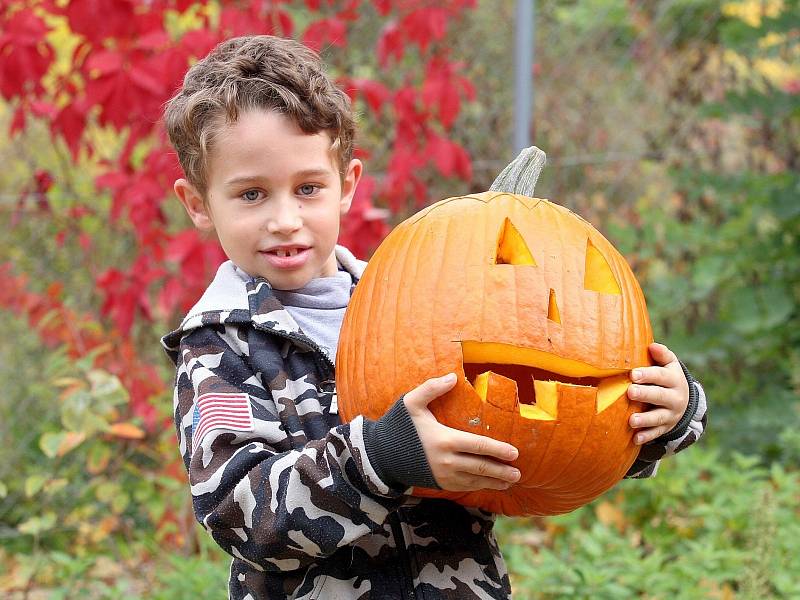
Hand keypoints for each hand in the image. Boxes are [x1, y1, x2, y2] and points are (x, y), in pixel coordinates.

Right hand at [403, 373, 520, 490]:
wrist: (380, 455)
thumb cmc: (397, 426)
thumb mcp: (411, 402)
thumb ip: (431, 388)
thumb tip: (453, 376)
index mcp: (444, 440)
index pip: (478, 446)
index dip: (498, 450)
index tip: (515, 453)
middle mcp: (446, 461)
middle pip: (481, 468)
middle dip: (501, 472)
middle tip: (518, 473)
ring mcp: (443, 475)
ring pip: (475, 481)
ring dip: (494, 482)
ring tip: (510, 482)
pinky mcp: (439, 484)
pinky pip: (464, 487)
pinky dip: (479, 487)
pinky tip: (488, 485)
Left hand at [627, 342, 689, 444]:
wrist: (684, 400)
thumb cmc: (667, 377)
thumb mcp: (669, 365)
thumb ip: (662, 355)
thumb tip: (652, 346)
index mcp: (674, 380)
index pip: (661, 376)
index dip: (648, 375)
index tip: (633, 374)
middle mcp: (675, 398)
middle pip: (660, 396)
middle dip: (645, 394)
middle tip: (630, 392)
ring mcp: (670, 414)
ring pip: (658, 417)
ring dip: (645, 419)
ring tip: (631, 420)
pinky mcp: (665, 427)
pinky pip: (656, 433)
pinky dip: (646, 436)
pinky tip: (635, 438)